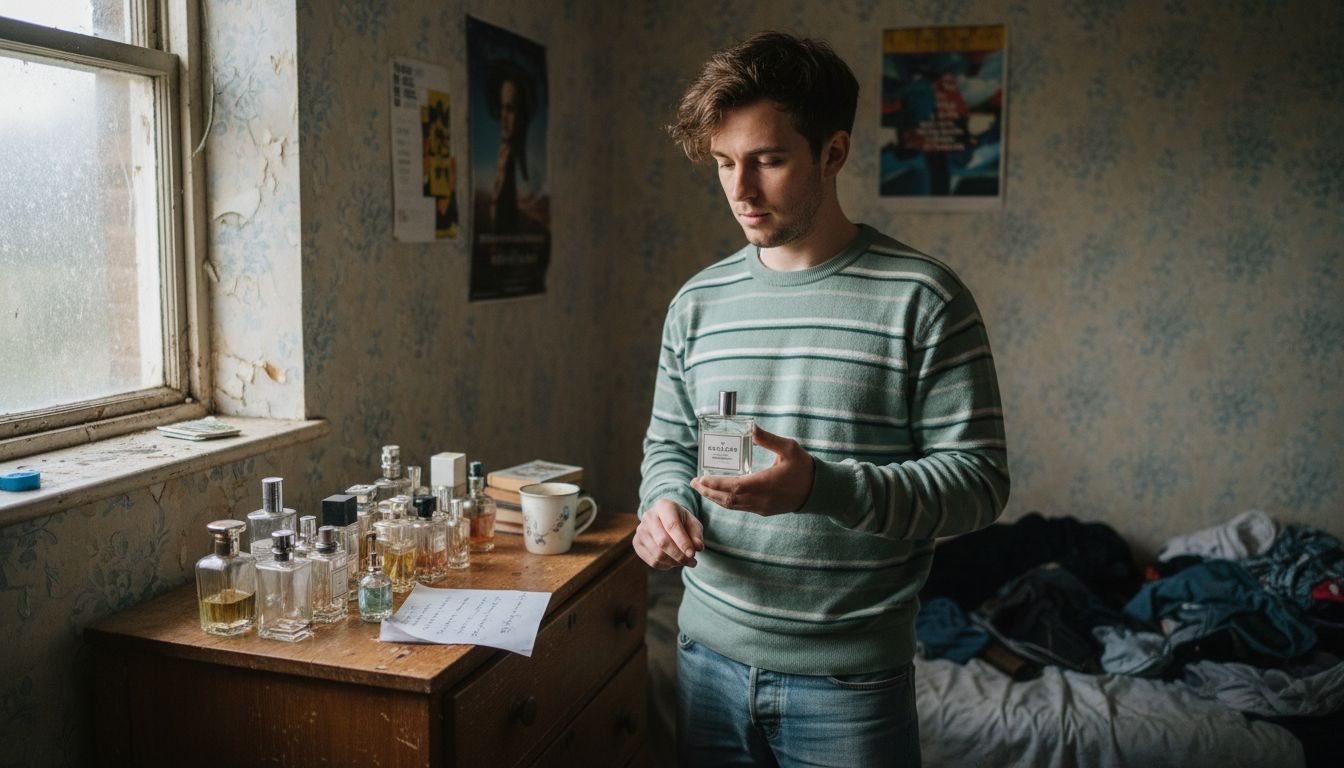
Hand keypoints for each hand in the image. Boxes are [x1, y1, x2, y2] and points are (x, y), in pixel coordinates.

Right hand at [633, 499, 703, 569]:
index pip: (672, 525)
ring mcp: (640, 530)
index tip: (692, 554)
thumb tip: (698, 547)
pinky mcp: (637, 542)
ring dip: (674, 562)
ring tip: (684, 561)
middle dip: (679, 555)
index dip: (683, 542)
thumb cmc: (682, 521)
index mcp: (664, 506)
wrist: (665, 519)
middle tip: (692, 562)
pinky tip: (673, 562)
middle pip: (662, 541)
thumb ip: (697, 535)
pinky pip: (652, 561)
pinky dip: (665, 566)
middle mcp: (649, 516)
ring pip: (657, 554)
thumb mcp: (693, 524)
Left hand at [691, 425, 814, 515]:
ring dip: (715, 498)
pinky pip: (740, 507)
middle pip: (728, 499)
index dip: (715, 484)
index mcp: (765, 483)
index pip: (734, 487)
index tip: (700, 478)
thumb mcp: (789, 448)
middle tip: (693, 483)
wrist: (819, 490)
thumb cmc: (804, 467)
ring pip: (732, 505)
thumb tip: (751, 427)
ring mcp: (761, 507)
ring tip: (701, 488)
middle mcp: (761, 499)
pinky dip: (726, 501)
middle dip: (708, 492)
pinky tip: (719, 494)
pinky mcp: (764, 510)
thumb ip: (769, 439)